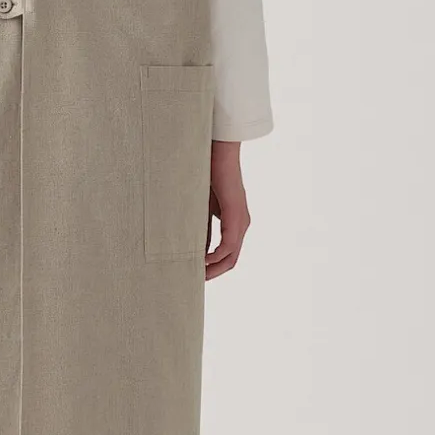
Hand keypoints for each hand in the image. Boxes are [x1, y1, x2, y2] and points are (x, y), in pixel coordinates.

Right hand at [205, 140, 249, 280]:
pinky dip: (216, 256)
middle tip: (196, 281)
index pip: (228, 253)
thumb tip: (192, 246)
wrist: (219, 154)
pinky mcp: (236, 217)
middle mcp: (241, 225)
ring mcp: (241, 222)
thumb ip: (201, 225)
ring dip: (214, 268)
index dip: (213, 267)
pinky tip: (203, 260)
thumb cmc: (208, 174)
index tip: (196, 272)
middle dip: (214, 273)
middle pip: (232, 260)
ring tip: (198, 274)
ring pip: (232, 257)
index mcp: (234, 222)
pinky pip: (229, 246)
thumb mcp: (202, 206)